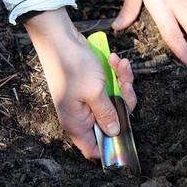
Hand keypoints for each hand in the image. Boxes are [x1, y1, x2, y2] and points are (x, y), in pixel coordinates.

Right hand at [24, 9, 136, 157]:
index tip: (126, 134)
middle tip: (125, 86)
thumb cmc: (72, 66)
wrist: (60, 38)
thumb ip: (107, 114)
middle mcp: (82, 115)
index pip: (94, 148)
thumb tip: (115, 132)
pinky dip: (116, 73)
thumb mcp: (94, 92)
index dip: (110, 146)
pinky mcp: (92, 85)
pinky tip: (115, 60)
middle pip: (112, 121)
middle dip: (124, 103)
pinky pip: (111, 85)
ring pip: (114, 100)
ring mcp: (87, 99)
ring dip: (122, 82)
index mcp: (78, 124)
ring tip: (121, 65)